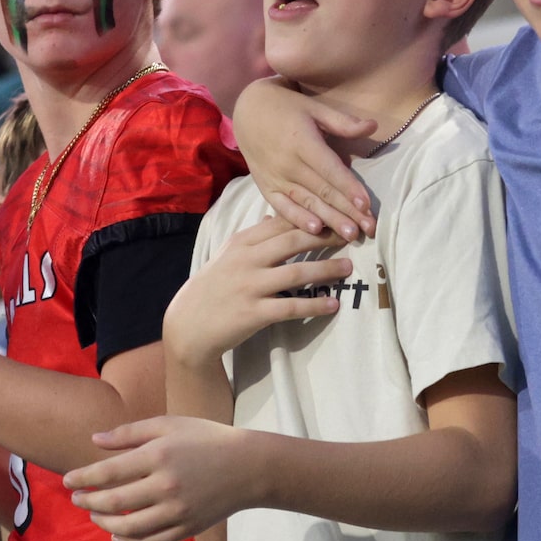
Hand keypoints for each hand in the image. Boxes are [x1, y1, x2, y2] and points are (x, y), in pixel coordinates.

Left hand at [64, 416, 256, 540]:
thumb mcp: (169, 424)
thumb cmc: (207, 438)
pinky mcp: (187, 528)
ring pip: (129, 528)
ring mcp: (177, 512)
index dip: (83, 478)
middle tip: (77, 498)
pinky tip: (117, 535)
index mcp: (159, 456)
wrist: (250, 467)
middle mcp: (166, 486)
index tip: (67, 480)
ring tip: (95, 514)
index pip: (108, 472)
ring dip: (104, 524)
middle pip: (114, 502)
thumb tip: (95, 441)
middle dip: (88, 501)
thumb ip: (130, 433)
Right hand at [162, 218, 350, 363]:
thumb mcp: (226, 255)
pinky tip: (332, 304)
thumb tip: (272, 217)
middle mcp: (246, 261)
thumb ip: (251, 237)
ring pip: (297, 273)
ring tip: (348, 269)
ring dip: (326, 270)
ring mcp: (250, 287)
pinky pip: (292, 307)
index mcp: (241, 243)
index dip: (311, 218)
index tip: (335, 216)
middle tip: (351, 236)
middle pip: (293, 241)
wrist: (188, 324)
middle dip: (325, 237)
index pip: (281, 223)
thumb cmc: (211, 288)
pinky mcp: (254, 313)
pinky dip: (315, 305)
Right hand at [230, 81, 380, 241]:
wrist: (248, 112)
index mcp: (302, 142)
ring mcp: (275, 178)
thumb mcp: (315, 108)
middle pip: (322, 191)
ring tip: (350, 235)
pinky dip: (298, 219)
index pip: (330, 170)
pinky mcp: (266, 187)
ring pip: (307, 203)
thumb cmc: (287, 108)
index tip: (366, 205)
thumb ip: (343, 122)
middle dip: (347, 212)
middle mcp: (288, 163)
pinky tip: (315, 230)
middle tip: (369, 229)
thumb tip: (373, 126)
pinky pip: (283, 207)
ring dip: (330, 220)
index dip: (349, 188)